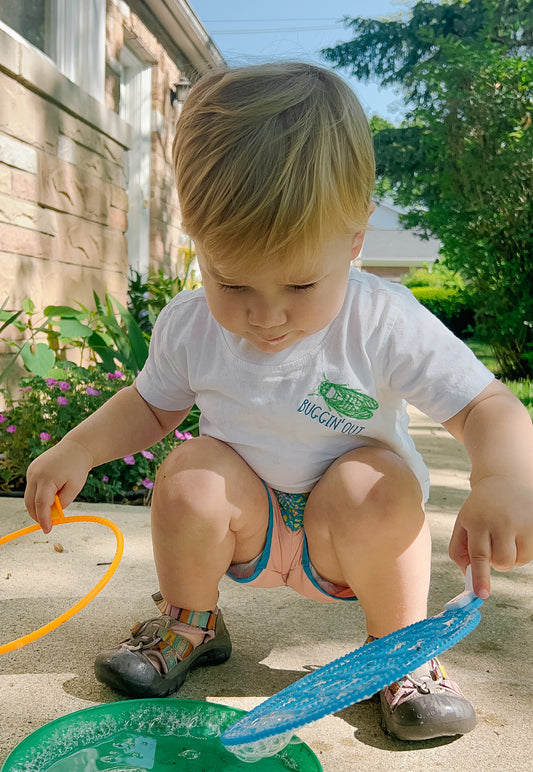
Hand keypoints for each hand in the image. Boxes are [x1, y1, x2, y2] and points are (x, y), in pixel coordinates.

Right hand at [24, 439, 92, 533]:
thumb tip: (52, 513)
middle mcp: (35, 475)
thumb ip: (63, 502)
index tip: (47, 529)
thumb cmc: (77, 467)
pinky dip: (38, 496)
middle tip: (48, 524)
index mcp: (47, 478)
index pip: (41, 504)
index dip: (43, 519)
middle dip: (37, 515)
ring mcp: (31, 472)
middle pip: (30, 502)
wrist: (75, 447)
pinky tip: (50, 495)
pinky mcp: (31, 470)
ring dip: (37, 506)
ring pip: (29, 496)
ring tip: (52, 508)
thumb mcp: (75, 487)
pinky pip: (32, 488)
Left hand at [449, 475, 532, 598]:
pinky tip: (518, 533)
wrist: (502, 481)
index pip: (478, 554)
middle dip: (498, 563)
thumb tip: (468, 576)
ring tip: (507, 536)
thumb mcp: (463, 523)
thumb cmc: (479, 509)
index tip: (481, 594)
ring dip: (513, 556)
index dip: (480, 577)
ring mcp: (523, 521)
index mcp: (477, 521)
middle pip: (502, 562)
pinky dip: (525, 549)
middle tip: (495, 547)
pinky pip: (532, 551)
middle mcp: (501, 520)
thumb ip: (459, 550)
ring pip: (521, 560)